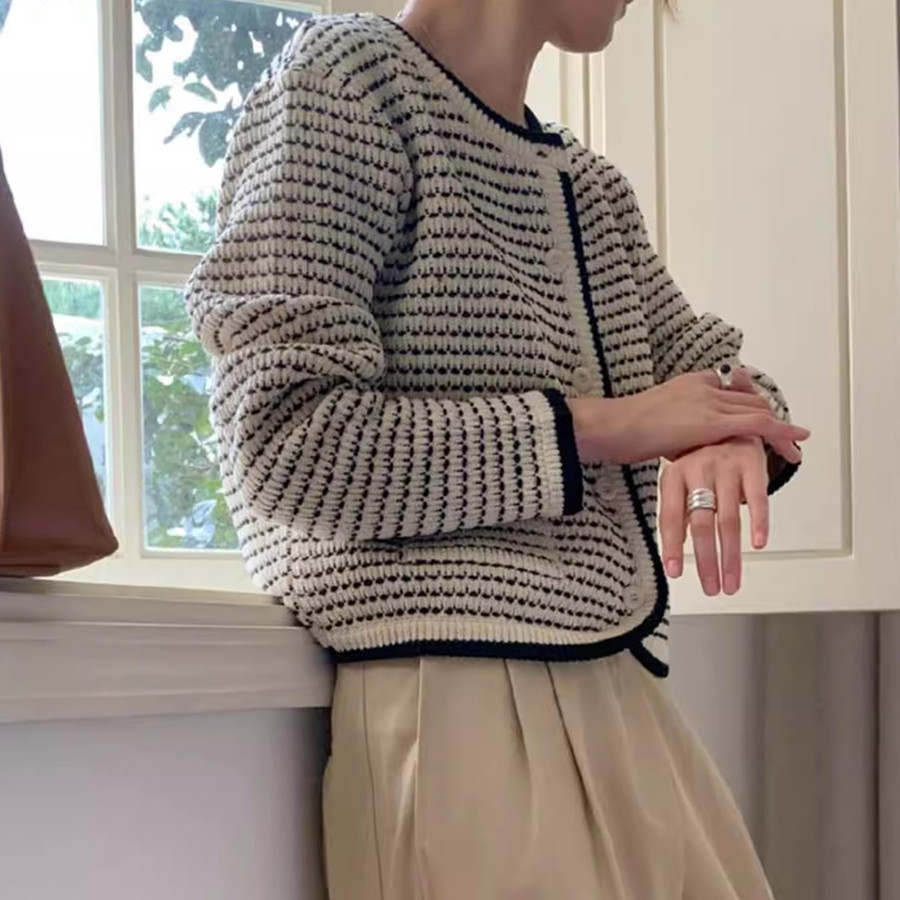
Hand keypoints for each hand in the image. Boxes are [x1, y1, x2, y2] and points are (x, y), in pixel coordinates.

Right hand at [568, 369, 808, 465]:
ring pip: (759, 410)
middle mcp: (706, 386)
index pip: (732, 392)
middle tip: (787, 437)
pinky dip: (781, 432)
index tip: (761, 422)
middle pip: (751, 400)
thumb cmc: (624, 428)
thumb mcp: (656, 420)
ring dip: (781, 429)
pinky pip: (758, 424)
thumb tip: (682, 445)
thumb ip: (677, 427)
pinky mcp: (713, 421)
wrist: (614, 426)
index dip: (750, 407)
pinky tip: (795, 443)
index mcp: (692, 383)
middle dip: (772, 418)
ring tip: (795, 447)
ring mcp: (711, 401)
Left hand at [659, 437, 770, 595]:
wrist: (728, 425)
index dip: (672, 546)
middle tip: (711, 587)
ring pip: (728, 518)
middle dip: (706, 560)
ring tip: (731, 581)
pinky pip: (757, 498)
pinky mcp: (752, 464)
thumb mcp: (680, 482)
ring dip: (731, 556)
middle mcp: (698, 470)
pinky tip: (758, 545)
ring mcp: (725, 467)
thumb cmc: (702, 461)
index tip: (675, 572)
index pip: (670, 516)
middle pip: (702, 523)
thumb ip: (677, 515)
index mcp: (674, 475)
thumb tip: (673, 555)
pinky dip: (759, 523)